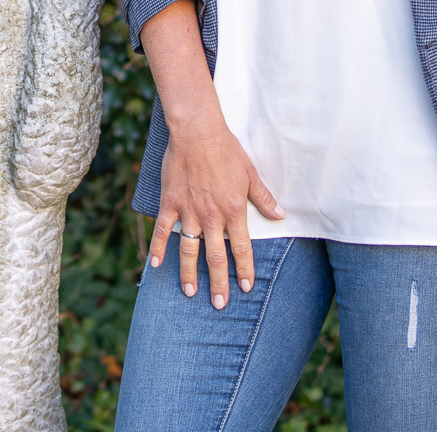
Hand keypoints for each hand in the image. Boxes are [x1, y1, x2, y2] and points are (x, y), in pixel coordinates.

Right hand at [149, 111, 284, 308]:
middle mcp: (211, 216)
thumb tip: (280, 215)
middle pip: (215, 257)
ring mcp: (188, 211)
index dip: (244, 269)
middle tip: (219, 304)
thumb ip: (264, 198)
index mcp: (233, 210)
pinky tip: (156, 263)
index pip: (241, 248)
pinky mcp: (170, 203)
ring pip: (189, 250)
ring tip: (190, 292)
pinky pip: (163, 230)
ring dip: (190, 273)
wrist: (197, 132)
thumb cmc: (226, 150)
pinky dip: (159, 247)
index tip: (245, 288)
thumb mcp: (250, 174)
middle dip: (218, 282)